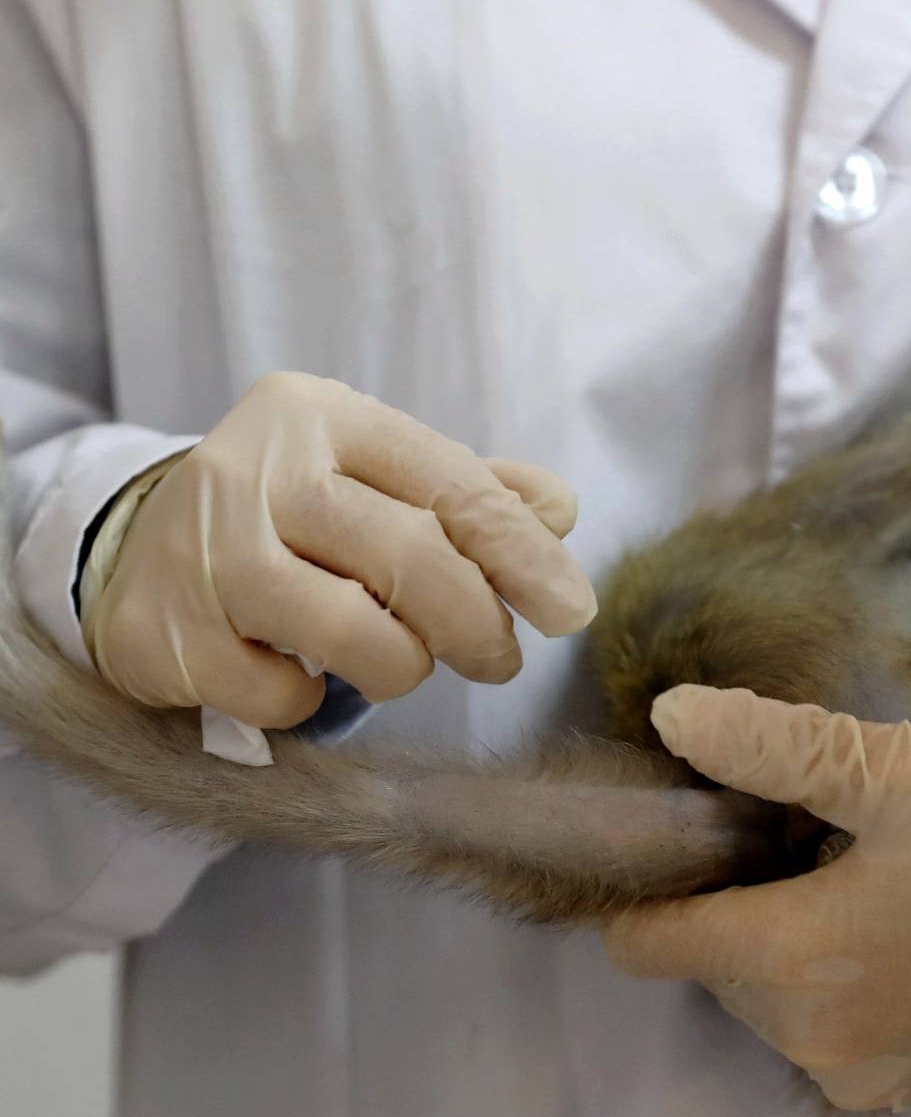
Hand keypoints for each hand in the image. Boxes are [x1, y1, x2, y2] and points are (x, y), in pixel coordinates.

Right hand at [86, 372, 597, 727]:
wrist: (135, 552)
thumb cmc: (291, 518)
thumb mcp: (378, 479)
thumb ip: (471, 493)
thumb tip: (558, 510)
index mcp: (323, 416)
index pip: (453, 485)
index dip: (524, 555)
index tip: (570, 611)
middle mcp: (255, 470)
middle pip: (412, 558)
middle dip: (477, 625)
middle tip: (499, 661)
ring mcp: (202, 551)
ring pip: (353, 632)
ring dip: (402, 667)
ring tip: (400, 663)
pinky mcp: (165, 633)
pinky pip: (280, 694)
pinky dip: (310, 700)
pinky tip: (298, 671)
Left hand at [602, 685, 910, 1112]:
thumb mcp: (895, 772)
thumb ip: (773, 746)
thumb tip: (671, 718)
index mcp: (780, 960)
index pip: (647, 941)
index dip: (660, 884)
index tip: (709, 834)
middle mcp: (800, 1039)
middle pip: (715, 964)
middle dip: (747, 902)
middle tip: (823, 842)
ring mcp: (854, 1076)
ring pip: (771, 999)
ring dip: (794, 944)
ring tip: (873, 883)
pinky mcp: (902, 1095)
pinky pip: (828, 1033)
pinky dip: (842, 987)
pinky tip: (904, 937)